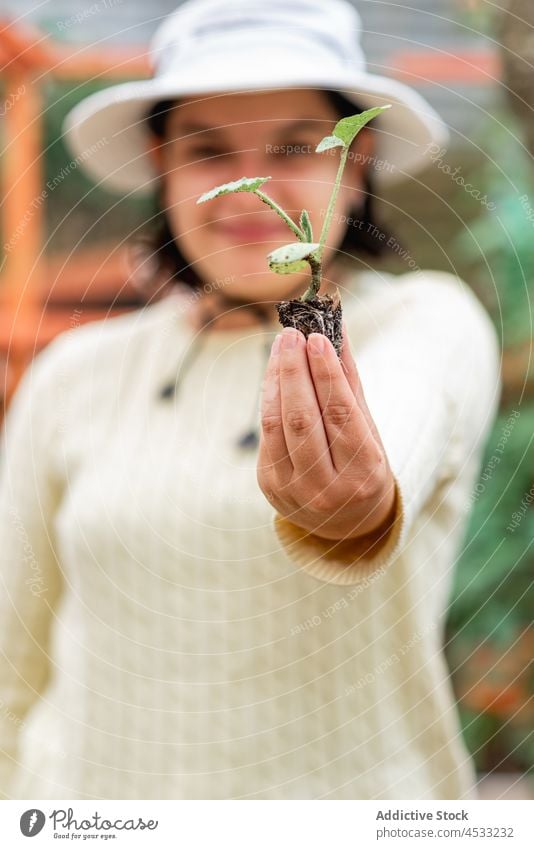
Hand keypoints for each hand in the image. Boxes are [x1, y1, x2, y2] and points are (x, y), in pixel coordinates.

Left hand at [257, 323, 396, 540]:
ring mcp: (294, 489)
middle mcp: (328, 487)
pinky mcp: (270, 485)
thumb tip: (336, 332)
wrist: (345, 523)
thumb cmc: (362, 466)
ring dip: (277, 379)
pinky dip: (269, 399)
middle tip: (291, 334)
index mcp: (362, 473)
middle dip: (295, 370)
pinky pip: (266, 434)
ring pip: (279, 424)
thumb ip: (350, 383)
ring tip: (281, 346)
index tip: (316, 338)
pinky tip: (274, 374)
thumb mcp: (368, 429)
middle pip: (304, 418)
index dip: (326, 373)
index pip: (340, 413)